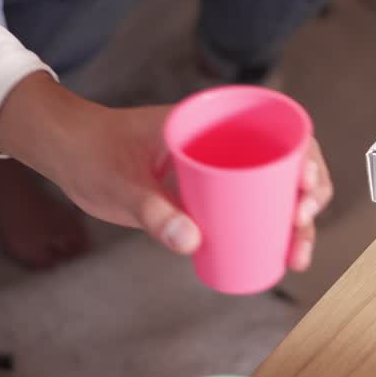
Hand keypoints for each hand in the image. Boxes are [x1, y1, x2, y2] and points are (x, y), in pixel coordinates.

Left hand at [0, 73, 333, 270]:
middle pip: (289, 164)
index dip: (306, 156)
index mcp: (218, 120)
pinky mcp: (208, 195)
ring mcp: (221, 169)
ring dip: (295, 222)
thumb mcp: (123, 182)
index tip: (305, 183)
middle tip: (302, 226)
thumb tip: (193, 243)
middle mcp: (228, 141)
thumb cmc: (93, 152)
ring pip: (274, 192)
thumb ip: (155, 211)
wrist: (66, 152)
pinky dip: (270, 230)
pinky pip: (249, 210)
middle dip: (309, 197)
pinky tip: (281, 256)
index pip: (282, 128)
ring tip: (297, 254)